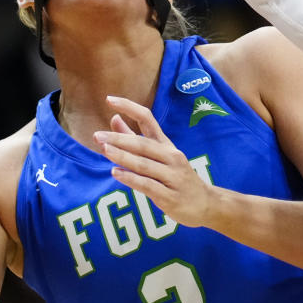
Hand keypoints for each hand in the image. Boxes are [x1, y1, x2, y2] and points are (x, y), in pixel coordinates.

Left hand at [94, 95, 212, 227]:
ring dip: (123, 156)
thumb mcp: (160, 156)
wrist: (205, 203)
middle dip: (119, 139)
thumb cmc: (176, 177)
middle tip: (97, 136)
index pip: (148, 119)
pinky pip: (147, 185)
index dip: (129, 107)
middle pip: (143, 143)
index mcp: (166, 145)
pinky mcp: (169, 196)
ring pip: (144, 164)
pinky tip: (116, 173)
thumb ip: (134, 139)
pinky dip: (131, 178)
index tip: (110, 99)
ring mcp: (172, 176)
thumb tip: (114, 118)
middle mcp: (171, 157)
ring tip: (104, 150)